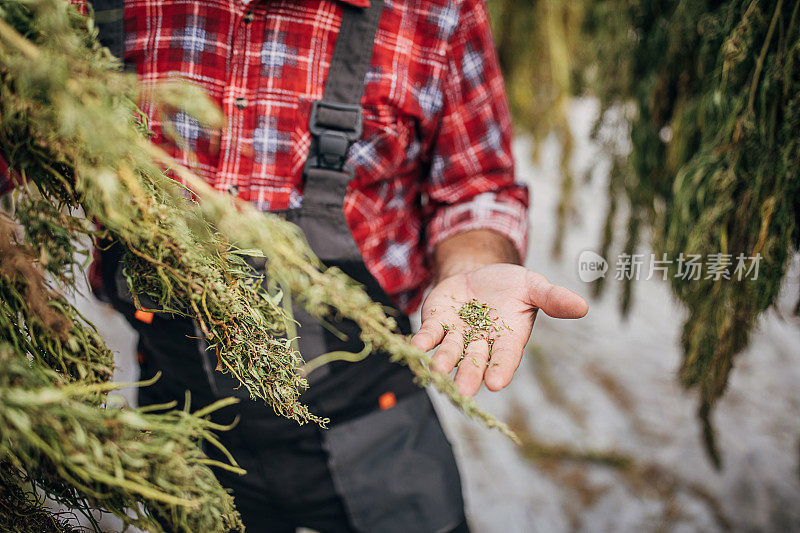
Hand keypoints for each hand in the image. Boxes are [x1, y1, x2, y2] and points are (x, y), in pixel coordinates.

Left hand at [411, 264, 587, 396]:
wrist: (478, 273)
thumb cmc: (510, 286)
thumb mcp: (534, 286)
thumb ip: (553, 298)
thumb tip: (583, 306)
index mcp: (507, 338)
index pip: (505, 357)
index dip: (500, 369)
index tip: (495, 382)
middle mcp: (481, 342)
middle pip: (474, 361)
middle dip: (469, 375)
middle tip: (463, 391)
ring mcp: (457, 335)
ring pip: (449, 352)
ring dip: (443, 361)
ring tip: (437, 371)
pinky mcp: (436, 323)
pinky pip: (428, 335)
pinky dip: (422, 341)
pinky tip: (414, 347)